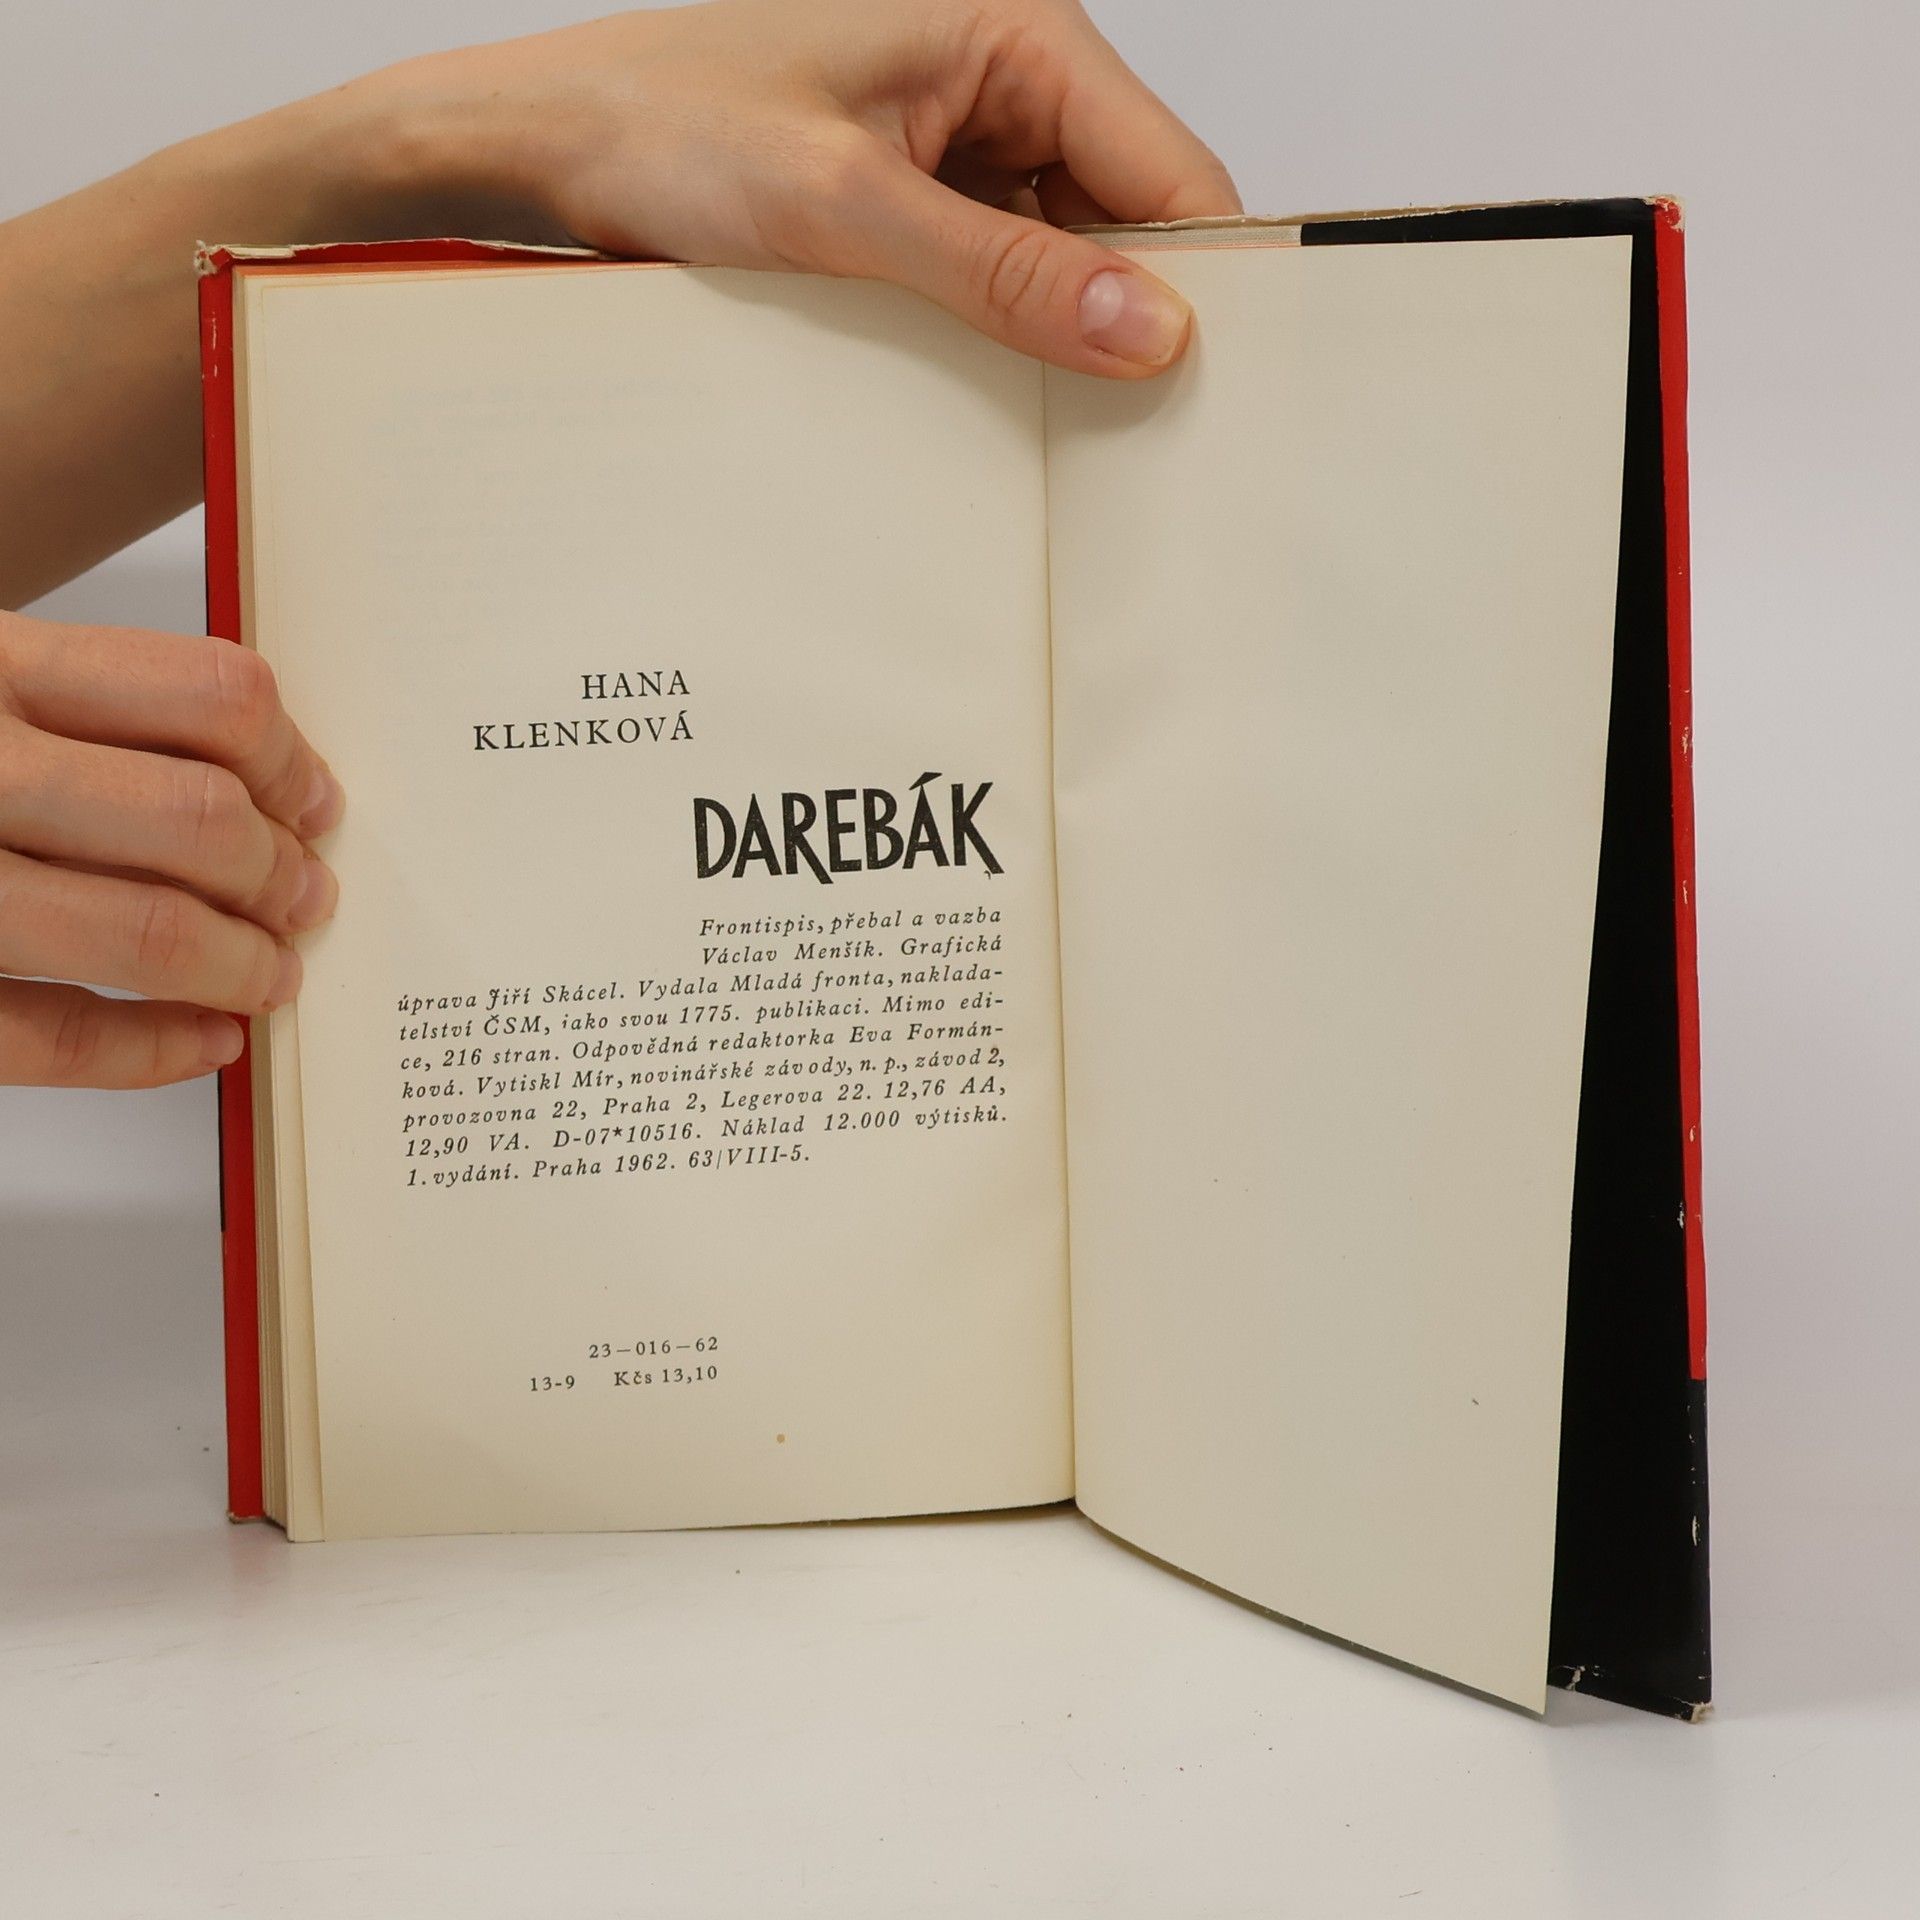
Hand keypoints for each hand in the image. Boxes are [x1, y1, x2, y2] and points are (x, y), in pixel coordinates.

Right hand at [0, 612, 341, 1087]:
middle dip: (278, 874)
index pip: (208, 696)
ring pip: (143, 931)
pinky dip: (155, 1051)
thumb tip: (269, 783)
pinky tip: (207, 1041)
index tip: (315, 804)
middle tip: (303, 898)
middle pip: (196, 817)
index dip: (291, 763)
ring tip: (268, 971)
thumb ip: (87, 707)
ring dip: (239, 964)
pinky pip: (51, 1039)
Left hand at [374, 0, 1239, 376]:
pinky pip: (1000, 279)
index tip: (1204, 392)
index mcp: (1015, 34)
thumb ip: (1002, 272)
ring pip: (1067, 260)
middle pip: (1128, 221)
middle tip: (1123, 432)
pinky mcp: (921, 203)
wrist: (545, 149)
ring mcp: (962, 146)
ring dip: (1057, 338)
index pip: (1171, 170)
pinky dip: (1001, 339)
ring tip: (1040, 416)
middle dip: (1127, 318)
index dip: (1200, 282)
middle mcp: (1003, 81)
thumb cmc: (664, 125)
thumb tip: (1144, 327)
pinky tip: (981, 392)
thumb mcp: (845, 206)